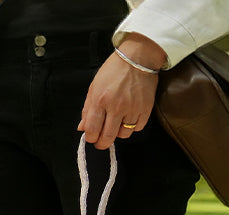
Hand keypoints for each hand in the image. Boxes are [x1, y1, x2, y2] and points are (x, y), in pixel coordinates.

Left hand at [79, 34, 165, 149]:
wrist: (138, 57)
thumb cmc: (113, 71)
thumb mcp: (94, 88)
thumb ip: (87, 110)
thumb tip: (82, 129)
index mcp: (100, 101)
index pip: (92, 130)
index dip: (90, 138)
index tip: (91, 138)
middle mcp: (116, 107)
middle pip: (107, 137)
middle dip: (102, 143)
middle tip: (101, 141)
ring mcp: (132, 108)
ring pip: (123, 135)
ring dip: (118, 133)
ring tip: (116, 125)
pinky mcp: (146, 108)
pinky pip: (138, 128)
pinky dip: (132, 127)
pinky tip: (129, 119)